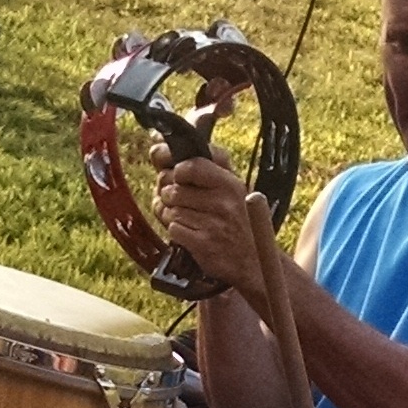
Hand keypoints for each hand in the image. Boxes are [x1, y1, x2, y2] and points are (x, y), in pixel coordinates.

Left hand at [151, 149, 261, 292]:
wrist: (251, 261)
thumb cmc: (236, 223)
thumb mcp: (230, 191)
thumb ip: (202, 169)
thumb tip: (157, 146)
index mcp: (230, 183)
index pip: (193, 166)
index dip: (177, 172)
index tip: (178, 178)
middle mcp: (224, 200)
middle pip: (175, 190)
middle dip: (169, 197)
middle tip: (177, 203)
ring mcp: (214, 222)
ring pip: (172, 210)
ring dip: (171, 216)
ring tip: (185, 220)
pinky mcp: (203, 242)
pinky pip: (173, 230)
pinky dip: (175, 232)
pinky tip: (187, 234)